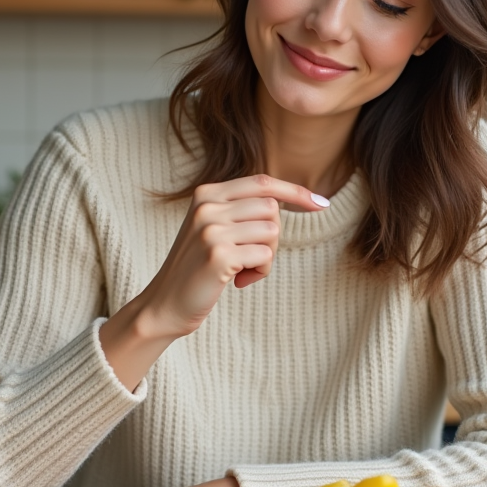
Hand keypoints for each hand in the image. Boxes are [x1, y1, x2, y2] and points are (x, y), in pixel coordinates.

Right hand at [99, 175, 327, 390]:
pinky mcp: (218, 255)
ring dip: (267, 257)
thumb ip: (240, 209)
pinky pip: (265, 256)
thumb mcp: (214, 228)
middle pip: (272, 208)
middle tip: (251, 257)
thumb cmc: (198, 269)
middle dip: (272, 236)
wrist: (165, 305)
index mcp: (206, 193)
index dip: (296, 192)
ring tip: (242, 270)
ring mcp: (211, 229)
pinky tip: (237, 282)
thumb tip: (288, 197)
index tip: (321, 204)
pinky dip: (259, 272)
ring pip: (272, 231)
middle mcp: (207, 206)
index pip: (262, 182)